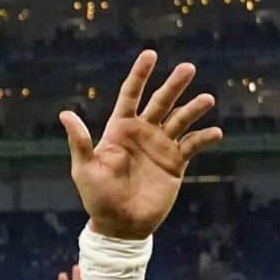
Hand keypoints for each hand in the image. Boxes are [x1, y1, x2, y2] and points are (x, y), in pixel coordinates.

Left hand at [61, 51, 222, 239]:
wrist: (120, 225)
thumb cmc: (97, 197)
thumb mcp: (85, 169)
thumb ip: (80, 142)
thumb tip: (65, 114)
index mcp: (119, 129)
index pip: (131, 95)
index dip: (140, 74)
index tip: (151, 54)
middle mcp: (142, 133)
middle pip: (161, 101)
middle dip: (174, 84)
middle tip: (188, 68)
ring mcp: (161, 146)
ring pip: (181, 119)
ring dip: (194, 108)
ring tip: (207, 99)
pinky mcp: (176, 163)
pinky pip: (193, 145)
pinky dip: (204, 138)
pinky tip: (215, 133)